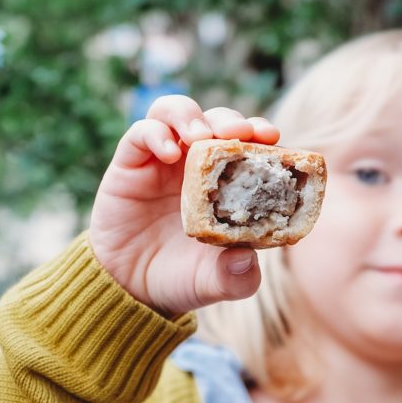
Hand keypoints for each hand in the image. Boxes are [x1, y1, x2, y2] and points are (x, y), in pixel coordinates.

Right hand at [88, 95, 280, 316]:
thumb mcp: (214, 283)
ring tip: (200, 136)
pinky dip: (156, 133)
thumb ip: (236, 277)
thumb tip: (247, 260)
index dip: (260, 134)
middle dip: (231, 120)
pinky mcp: (130, 164)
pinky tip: (168, 153)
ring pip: (177, 112)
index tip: (271, 137)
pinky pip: (141, 133)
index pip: (249, 144)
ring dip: (191, 116)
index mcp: (227, 183)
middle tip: (238, 134)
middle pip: (217, 120)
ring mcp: (163, 160)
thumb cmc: (181, 280)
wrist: (131, 290)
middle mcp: (197, 164)